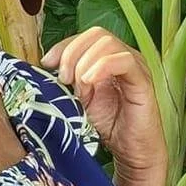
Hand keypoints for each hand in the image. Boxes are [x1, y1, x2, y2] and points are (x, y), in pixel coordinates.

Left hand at [40, 28, 166, 180]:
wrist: (131, 152)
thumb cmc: (108, 126)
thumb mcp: (78, 98)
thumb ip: (66, 80)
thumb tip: (44, 66)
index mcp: (107, 58)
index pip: (85, 36)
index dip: (63, 45)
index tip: (47, 64)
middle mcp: (122, 56)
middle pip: (96, 34)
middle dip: (72, 53)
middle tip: (63, 79)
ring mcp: (135, 66)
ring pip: (108, 43)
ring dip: (85, 63)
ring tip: (79, 88)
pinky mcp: (142, 80)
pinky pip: (124, 60)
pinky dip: (102, 66)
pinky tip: (89, 83)